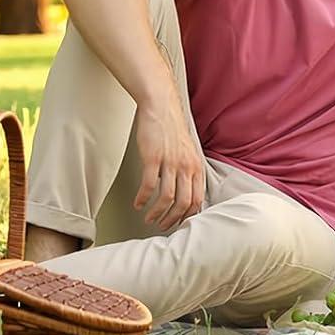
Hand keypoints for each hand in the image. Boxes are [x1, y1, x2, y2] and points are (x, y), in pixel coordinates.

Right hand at [132, 88, 206, 229]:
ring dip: (157, 213)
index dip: (188, 216)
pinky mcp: (153, 158)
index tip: (180, 223)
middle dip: (173, 219)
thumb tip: (184, 192)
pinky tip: (138, 203)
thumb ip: (188, 172)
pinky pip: (149, 185)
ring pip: (167, 198)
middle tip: (163, 226)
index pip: (197, 200)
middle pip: (184, 203)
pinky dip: (143, 198)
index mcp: (196, 168)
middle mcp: (186, 167)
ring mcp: (170, 163)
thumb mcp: (188, 153)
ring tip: (149, 219)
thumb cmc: (172, 130)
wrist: (161, 107)